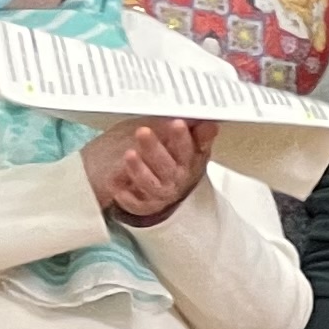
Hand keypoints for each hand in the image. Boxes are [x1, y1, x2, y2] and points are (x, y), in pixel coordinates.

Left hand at [80, 117, 210, 223]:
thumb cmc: (169, 159)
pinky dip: (128, 197)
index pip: (188, 150)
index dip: (183, 138)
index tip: (177, 123)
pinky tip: (118, 188)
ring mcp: (162, 193)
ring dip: (140, 170)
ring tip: (129, 154)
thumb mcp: (182, 143)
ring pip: (151, 184)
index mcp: (189, 162)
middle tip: (142, 131)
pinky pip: (137, 204)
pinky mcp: (146, 205)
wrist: (157, 186)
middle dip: (154, 149)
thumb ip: (194, 133)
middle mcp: (177, 179)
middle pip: (168, 166)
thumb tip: (210, 124)